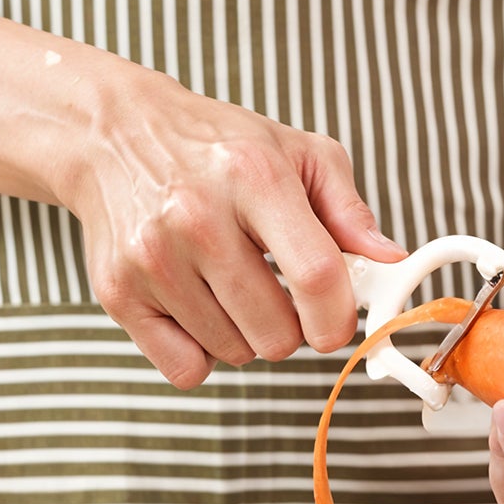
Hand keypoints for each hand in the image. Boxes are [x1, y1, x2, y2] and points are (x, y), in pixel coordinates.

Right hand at [56, 56, 403, 387]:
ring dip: (242, 334)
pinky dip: (200, 353)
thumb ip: (348, 210)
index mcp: (253, 177)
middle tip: (272, 290)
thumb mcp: (295, 153)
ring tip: (226, 285)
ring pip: (234, 354)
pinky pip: (186, 369)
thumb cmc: (215, 148)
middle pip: (276, 335)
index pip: (316, 278)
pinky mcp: (119, 294)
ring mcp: (153, 260)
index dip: (337, 318)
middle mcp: (197, 219)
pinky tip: (197, 310)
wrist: (114, 133)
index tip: (334, 322)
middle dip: (288, 328)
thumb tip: (390, 260)